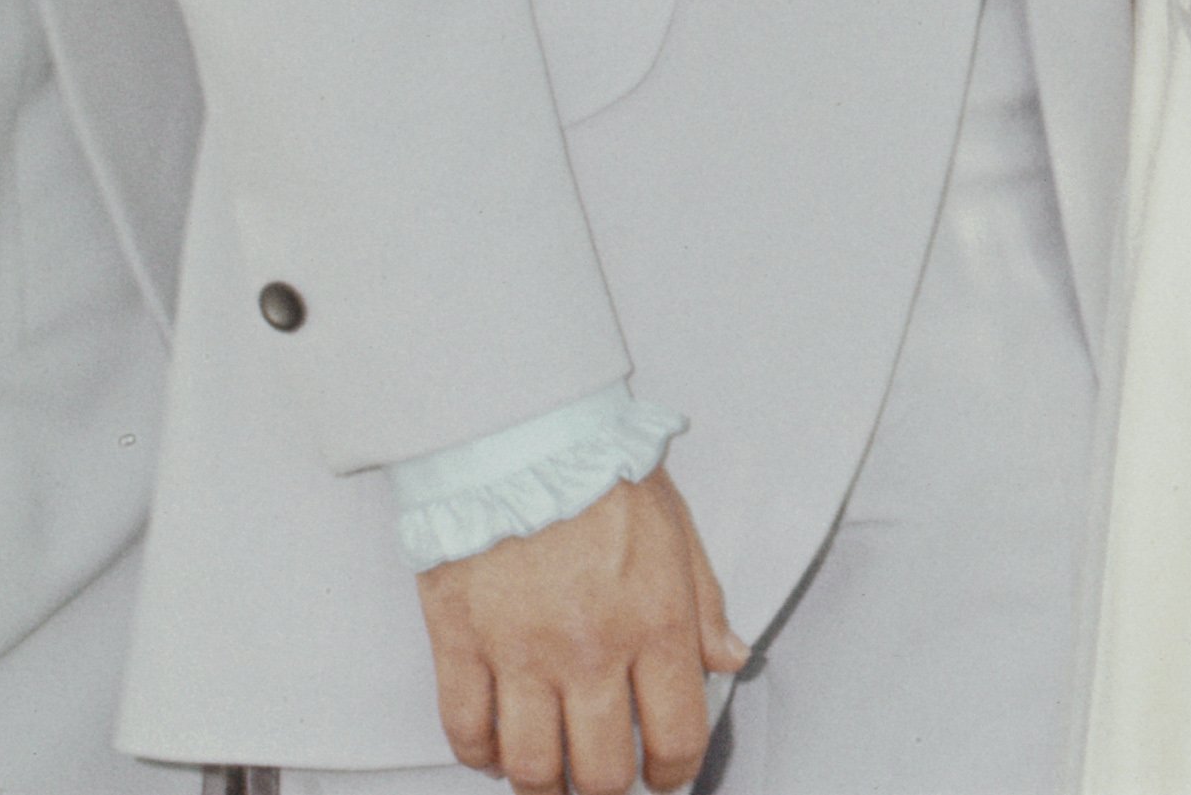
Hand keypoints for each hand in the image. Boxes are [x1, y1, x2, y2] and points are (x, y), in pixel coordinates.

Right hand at [418, 471, 751, 793]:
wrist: (515, 432)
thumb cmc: (597, 469)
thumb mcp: (677, 528)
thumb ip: (706, 603)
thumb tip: (729, 658)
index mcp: (656, 623)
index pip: (677, 736)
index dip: (675, 772)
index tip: (667, 775)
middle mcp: (591, 652)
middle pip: (602, 772)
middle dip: (610, 790)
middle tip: (607, 780)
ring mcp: (521, 655)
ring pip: (532, 768)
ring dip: (546, 786)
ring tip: (553, 777)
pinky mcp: (461, 646)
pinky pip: (466, 731)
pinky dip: (481, 755)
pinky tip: (495, 748)